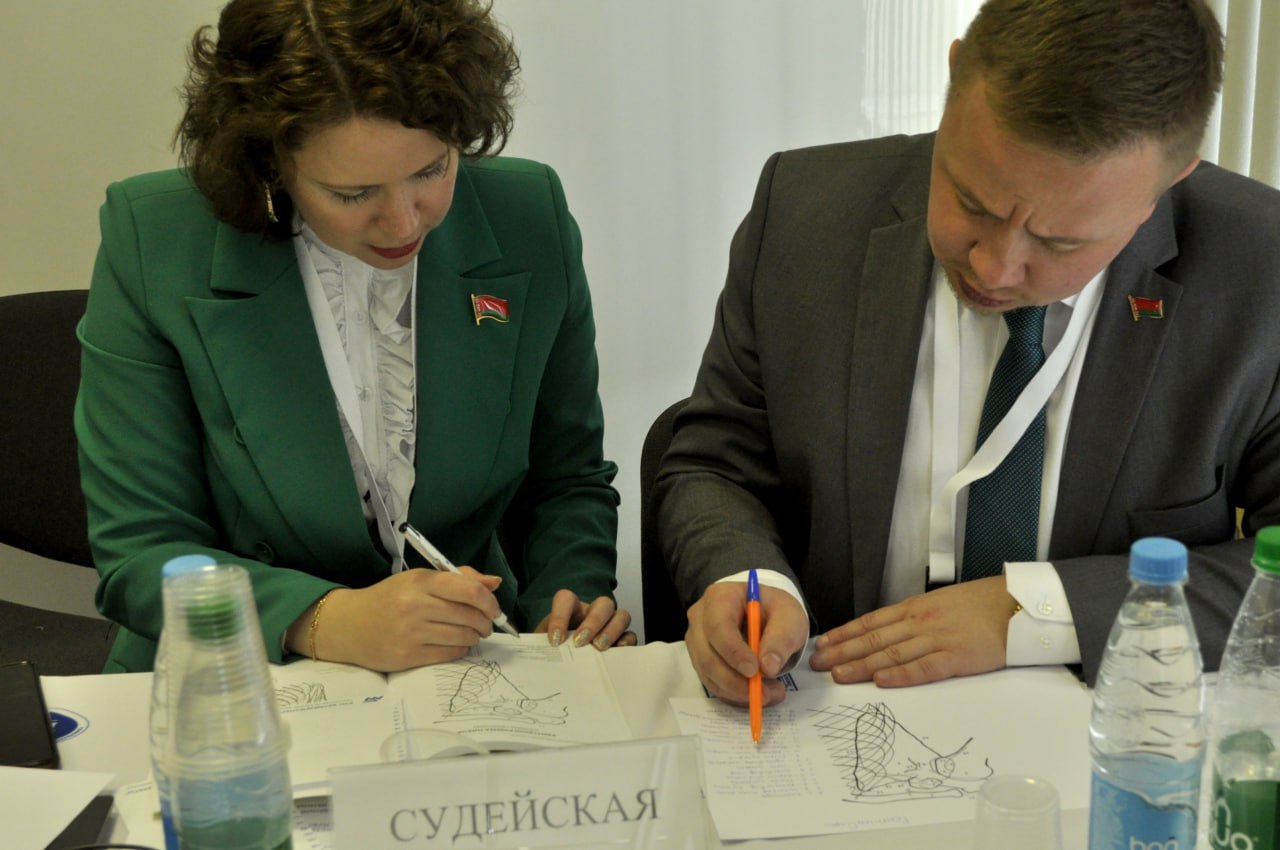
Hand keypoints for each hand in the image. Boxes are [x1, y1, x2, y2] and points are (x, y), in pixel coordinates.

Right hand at [287, 566, 504, 671]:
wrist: (349, 625)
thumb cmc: (389, 599)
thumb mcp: (419, 580)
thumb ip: (459, 578)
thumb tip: (494, 583)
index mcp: (420, 581)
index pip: (469, 590)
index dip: (490, 602)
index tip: (494, 609)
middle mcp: (416, 605)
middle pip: (470, 616)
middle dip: (486, 622)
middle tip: (486, 624)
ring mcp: (411, 632)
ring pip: (463, 636)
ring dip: (474, 637)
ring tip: (470, 633)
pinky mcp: (408, 656)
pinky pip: (449, 654)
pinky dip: (460, 650)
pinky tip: (455, 644)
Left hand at [535, 590, 635, 649]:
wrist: (568, 665)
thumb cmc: (556, 650)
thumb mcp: (546, 646)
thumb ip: (541, 646)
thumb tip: (532, 654)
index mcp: (572, 608)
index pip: (566, 599)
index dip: (560, 616)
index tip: (554, 640)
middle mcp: (594, 612)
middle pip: (603, 603)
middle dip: (593, 621)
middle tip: (580, 642)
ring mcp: (611, 624)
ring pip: (621, 615)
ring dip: (612, 630)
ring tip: (599, 648)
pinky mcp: (623, 639)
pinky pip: (631, 635)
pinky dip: (626, 642)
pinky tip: (615, 653)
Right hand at [685, 581, 807, 705]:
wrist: (765, 615)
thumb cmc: (774, 611)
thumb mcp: (789, 617)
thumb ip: (782, 638)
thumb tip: (768, 667)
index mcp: (720, 597)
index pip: (718, 626)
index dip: (733, 652)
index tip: (754, 671)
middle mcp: (701, 618)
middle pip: (707, 655)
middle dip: (735, 681)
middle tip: (765, 694)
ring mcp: (697, 641)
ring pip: (708, 674)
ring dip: (738, 691)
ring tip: (770, 693)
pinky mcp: (701, 661)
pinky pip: (712, 684)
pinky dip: (735, 694)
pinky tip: (757, 692)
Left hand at [808, 576, 1015, 686]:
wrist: (1016, 603)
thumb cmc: (980, 605)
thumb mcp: (940, 603)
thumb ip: (914, 617)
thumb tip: (888, 630)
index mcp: (915, 608)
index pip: (870, 621)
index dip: (844, 634)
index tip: (822, 644)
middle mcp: (920, 622)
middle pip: (873, 638)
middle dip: (842, 651)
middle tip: (817, 664)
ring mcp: (937, 639)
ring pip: (891, 653)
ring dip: (862, 665)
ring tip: (838, 675)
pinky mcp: (957, 657)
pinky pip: (924, 668)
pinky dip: (901, 675)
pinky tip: (881, 682)